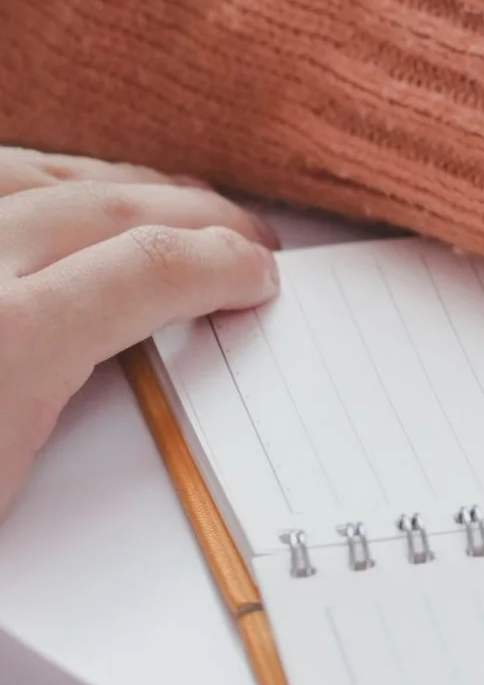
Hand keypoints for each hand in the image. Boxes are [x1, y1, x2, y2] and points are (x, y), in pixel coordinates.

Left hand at [0, 149, 278, 513]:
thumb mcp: (13, 511)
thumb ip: (94, 410)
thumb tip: (161, 360)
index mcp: (9, 340)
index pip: (146, 267)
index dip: (221, 263)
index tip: (258, 276)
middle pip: (99, 207)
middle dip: (188, 212)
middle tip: (243, 235)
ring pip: (35, 172)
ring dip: (114, 183)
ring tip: (165, 196)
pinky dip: (41, 178)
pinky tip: (64, 195)